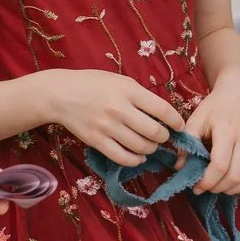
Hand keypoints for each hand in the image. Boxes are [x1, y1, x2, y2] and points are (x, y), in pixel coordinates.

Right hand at [39, 68, 181, 166]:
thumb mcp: (119, 80)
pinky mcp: (96, 141)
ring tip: (150, 145)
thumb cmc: (92, 83)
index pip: (162, 109)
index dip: (176, 121)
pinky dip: (135, 160)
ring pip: (140, 147)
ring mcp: (107, 127)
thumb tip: (163, 113)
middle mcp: (119, 109)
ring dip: (150, 149)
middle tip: (163, 137)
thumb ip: (140, 95)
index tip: (179, 126)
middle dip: (164, 137)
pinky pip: (122, 157)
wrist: (60, 94)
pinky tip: (138, 157)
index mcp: (128, 90)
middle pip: (154, 132)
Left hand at [183, 78, 239, 193]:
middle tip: (205, 186)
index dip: (207, 180)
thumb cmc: (216, 106)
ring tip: (219, 186)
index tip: (196, 185)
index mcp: (227, 130)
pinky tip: (235, 183)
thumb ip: (186, 144)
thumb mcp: (196, 119)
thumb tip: (179, 168)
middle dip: (217, 187)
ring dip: (232, 189)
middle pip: (235, 176)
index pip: (220, 164)